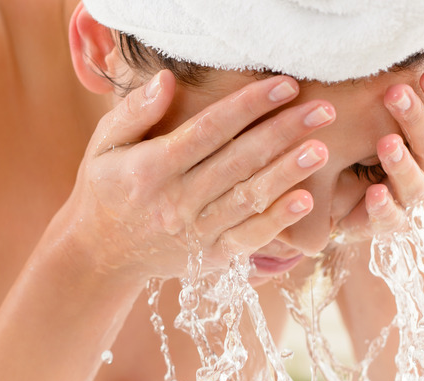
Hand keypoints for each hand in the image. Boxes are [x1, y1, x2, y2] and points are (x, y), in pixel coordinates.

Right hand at [62, 70, 334, 279]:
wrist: (101, 254)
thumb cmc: (106, 189)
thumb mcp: (103, 145)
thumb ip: (134, 112)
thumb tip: (167, 81)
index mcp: (151, 169)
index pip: (210, 130)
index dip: (250, 105)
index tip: (285, 85)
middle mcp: (175, 201)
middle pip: (238, 160)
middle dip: (283, 132)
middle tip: (322, 110)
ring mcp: (196, 232)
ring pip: (248, 198)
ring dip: (288, 173)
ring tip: (321, 149)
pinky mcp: (211, 256)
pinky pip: (249, 237)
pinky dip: (277, 221)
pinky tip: (305, 201)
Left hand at [338, 54, 423, 235]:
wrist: (346, 186)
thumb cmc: (385, 133)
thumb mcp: (407, 105)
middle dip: (418, 121)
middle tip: (395, 94)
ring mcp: (411, 198)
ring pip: (416, 185)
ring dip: (402, 164)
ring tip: (385, 143)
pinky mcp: (386, 222)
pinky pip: (390, 219)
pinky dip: (383, 207)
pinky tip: (373, 192)